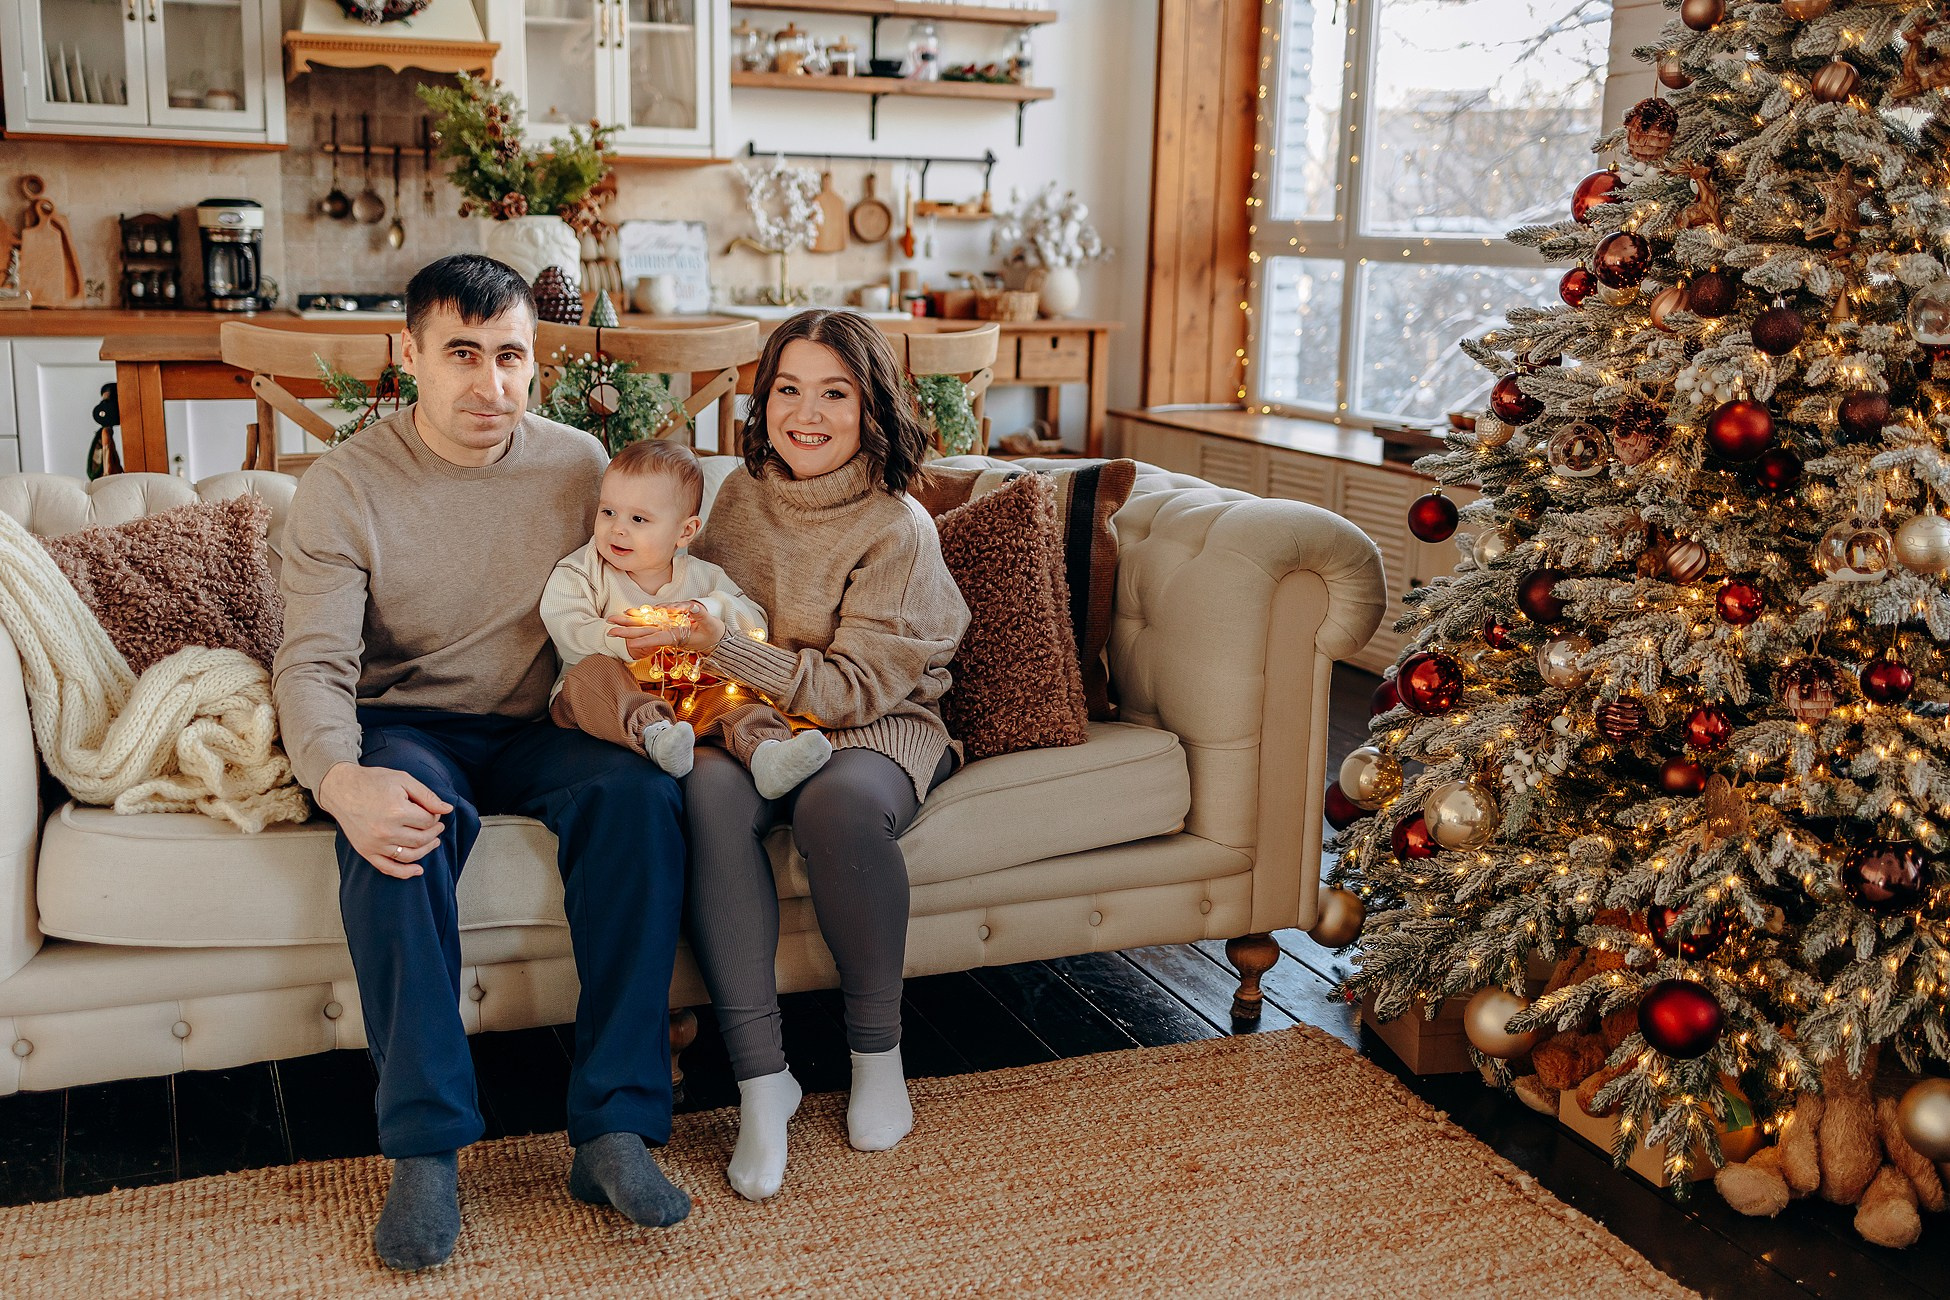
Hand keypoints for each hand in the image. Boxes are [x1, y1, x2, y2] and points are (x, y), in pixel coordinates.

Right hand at [317, 761, 452, 878]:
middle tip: (437, 826)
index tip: (434, 812)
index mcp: (397, 811)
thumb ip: (427, 795)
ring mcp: (375, 844)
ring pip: (410, 855)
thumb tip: (447, 809)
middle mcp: (386, 830)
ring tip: (433, 842)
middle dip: (434, 833)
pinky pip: (388, 868)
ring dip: (426, 850)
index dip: (435, 817)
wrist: (341, 788)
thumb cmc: (372, 781)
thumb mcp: (403, 780)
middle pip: (421, 839)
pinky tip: (417, 870)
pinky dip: (405, 872)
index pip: (428, 821)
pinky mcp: (366, 851)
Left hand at [606, 601, 726, 657]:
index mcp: (678, 636)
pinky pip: (650, 620)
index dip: (644, 640)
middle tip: (609, 631)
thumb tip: (692, 607)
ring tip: (612, 621)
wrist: (716, 639)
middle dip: (627, 632)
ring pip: (644, 626)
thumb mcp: (711, 624)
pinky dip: (639, 616)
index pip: (657, 639)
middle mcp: (668, 633)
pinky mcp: (668, 624)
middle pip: (645, 633)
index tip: (630, 642)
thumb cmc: (714, 633)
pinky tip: (628, 612)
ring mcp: (667, 629)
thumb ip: (702, 616)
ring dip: (628, 624)